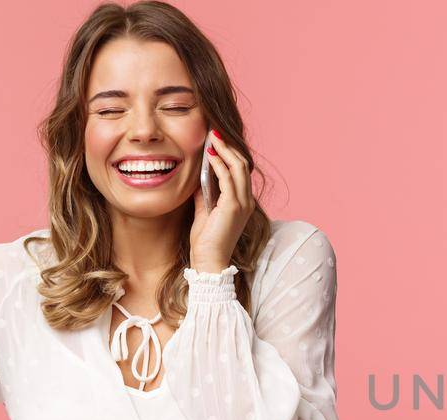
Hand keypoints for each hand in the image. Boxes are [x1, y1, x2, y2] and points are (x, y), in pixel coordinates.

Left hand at [189, 128, 254, 272]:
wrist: (208, 261)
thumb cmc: (205, 241)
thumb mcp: (204, 211)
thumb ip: (205, 194)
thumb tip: (200, 176)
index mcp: (242, 202)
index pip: (240, 171)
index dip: (229, 153)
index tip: (216, 139)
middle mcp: (246, 201)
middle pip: (243, 165)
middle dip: (228, 146)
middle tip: (214, 132)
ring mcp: (242, 204)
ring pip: (239, 168)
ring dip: (225, 151)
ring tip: (213, 138)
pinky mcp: (233, 207)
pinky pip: (229, 180)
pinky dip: (219, 165)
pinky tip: (210, 156)